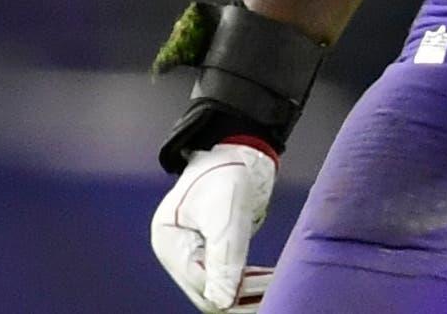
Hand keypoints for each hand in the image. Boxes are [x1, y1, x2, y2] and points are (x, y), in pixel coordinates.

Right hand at [150, 141, 277, 309]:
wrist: (237, 149)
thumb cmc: (226, 173)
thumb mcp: (226, 217)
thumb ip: (224, 260)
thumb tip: (223, 303)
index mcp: (170, 243)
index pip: (200, 284)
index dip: (231, 293)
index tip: (266, 290)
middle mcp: (176, 252)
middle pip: (207, 291)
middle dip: (241, 297)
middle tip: (275, 293)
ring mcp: (190, 251)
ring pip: (218, 287)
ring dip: (247, 293)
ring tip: (277, 287)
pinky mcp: (208, 249)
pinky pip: (226, 276)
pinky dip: (247, 281)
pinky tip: (270, 279)